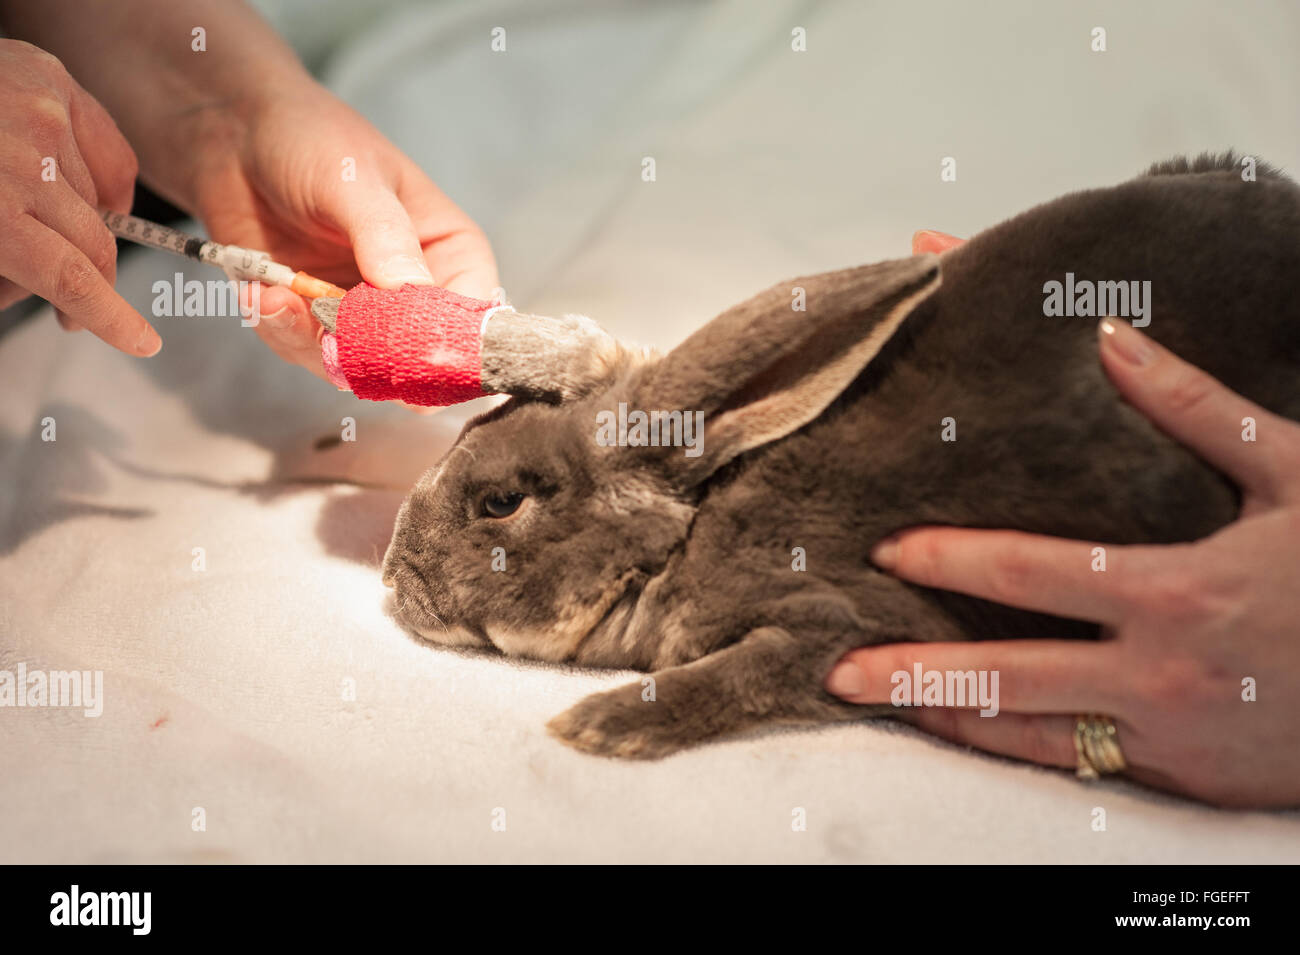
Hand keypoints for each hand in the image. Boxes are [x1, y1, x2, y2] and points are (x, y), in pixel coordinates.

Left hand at [0, 40, 157, 354]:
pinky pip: (111, 153)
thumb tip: (49, 298)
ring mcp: (45, 115)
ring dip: (73, 217)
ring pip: (98, 200)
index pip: (72, 279)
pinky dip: (96, 176)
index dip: (110, 317)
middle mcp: (25, 161)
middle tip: (52, 283)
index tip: (140, 340)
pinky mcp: (55, 82)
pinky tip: (62, 178)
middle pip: (93, 244)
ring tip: (25, 206)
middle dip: (81, 272)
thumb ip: (4, 273)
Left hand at [182, 81, 498, 386]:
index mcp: (448, 252)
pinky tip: (261, 294)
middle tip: (329, 334)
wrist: (234, 132)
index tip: (412, 347)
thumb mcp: (354, 178)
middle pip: (416, 354)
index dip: (450, 339)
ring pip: (357, 365)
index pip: (470, 313)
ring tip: (277, 299)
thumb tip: (407, 289)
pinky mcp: (312, 319)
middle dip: (371, 355)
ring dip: (314, 345)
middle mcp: (412, 291)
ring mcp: (361, 311)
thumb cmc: (311, 137)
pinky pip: (306, 350)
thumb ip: (382, 234)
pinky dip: (282, 331)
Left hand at [824, 230, 1299, 808]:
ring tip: (879, 700)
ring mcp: (1170, 737)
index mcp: (1180, 590)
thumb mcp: (1294, 475)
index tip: (889, 553)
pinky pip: (1081, 766)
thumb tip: (1113, 342)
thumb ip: (1197, 412)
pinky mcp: (1186, 778)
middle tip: (837, 667)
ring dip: (947, 716)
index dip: (950, 563)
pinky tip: (969, 731)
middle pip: (1006, 675)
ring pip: (1030, 735)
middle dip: (911, 669)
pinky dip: (1014, 748)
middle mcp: (1161, 674)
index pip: (1033, 575)